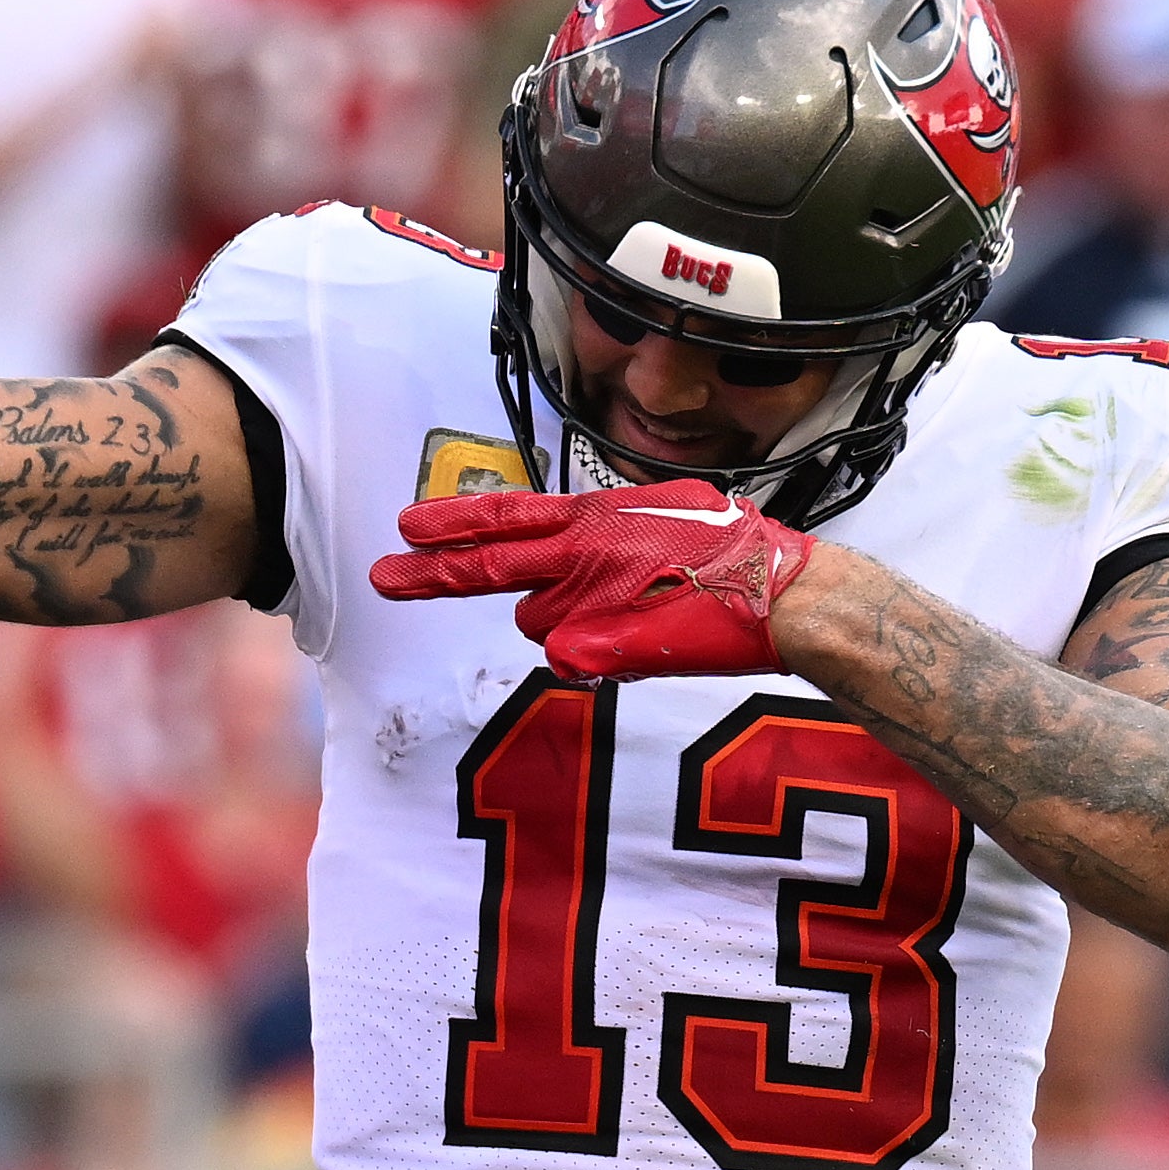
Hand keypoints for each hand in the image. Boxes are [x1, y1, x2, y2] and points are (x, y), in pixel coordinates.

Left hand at [369, 478, 815, 680]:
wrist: (783, 595)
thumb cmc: (732, 560)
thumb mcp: (663, 523)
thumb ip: (609, 545)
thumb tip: (577, 561)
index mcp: (598, 516)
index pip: (509, 516)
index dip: (456, 523)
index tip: (408, 525)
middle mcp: (586, 548)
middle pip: (491, 561)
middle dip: (433, 570)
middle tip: (385, 576)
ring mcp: (593, 593)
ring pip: (540, 618)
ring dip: (563, 621)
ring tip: (631, 612)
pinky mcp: (606, 638)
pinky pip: (569, 653)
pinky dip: (590, 652)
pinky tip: (636, 640)